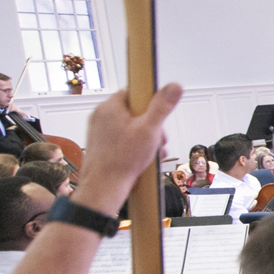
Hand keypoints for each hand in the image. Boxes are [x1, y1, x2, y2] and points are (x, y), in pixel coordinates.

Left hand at [72, 84, 182, 213]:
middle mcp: (100, 117)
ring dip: (144, 138)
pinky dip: (133, 146)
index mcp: (109, 107)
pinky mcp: (100, 144)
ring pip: (128, 127)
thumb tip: (174, 86)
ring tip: (150, 152)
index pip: (134, 93)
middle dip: (150, 125)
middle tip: (156, 139)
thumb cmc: (121, 161)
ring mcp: (98, 131)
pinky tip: (141, 158)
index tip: (156, 115)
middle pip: (133, 111)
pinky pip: (121, 139)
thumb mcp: (150, 130)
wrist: (104, 187)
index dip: (149, 105)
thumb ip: (162, 106)